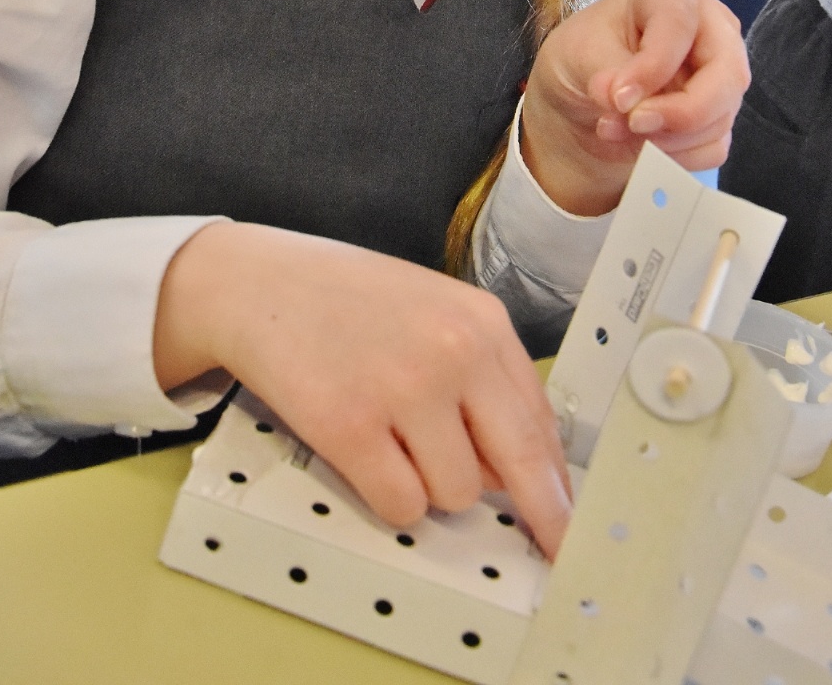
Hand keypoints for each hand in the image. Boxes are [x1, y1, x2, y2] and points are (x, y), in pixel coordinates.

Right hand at [153, 222, 572, 558]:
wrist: (260, 284)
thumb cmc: (348, 302)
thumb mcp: (434, 313)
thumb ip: (481, 376)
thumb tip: (516, 468)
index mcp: (481, 321)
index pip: (540, 420)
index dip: (557, 481)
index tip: (571, 518)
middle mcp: (452, 352)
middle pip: (519, 464)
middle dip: (541, 517)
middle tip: (554, 548)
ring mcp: (402, 390)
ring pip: (454, 494)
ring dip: (429, 485)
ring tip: (392, 437)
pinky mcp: (350, 427)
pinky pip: (400, 507)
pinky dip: (387, 498)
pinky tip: (365, 453)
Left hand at [521, 0, 748, 216]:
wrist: (582, 98)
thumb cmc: (583, 55)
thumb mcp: (577, 53)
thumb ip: (605, 72)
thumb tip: (623, 101)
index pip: (680, 24)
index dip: (653, 66)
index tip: (617, 98)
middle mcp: (711, 28)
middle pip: (727, 75)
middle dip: (681, 112)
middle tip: (633, 125)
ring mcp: (722, 74)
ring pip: (720, 117)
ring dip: (666, 139)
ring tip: (612, 131)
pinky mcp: (720, 115)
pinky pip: (714, 146)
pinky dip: (673, 156)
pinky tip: (637, 145)